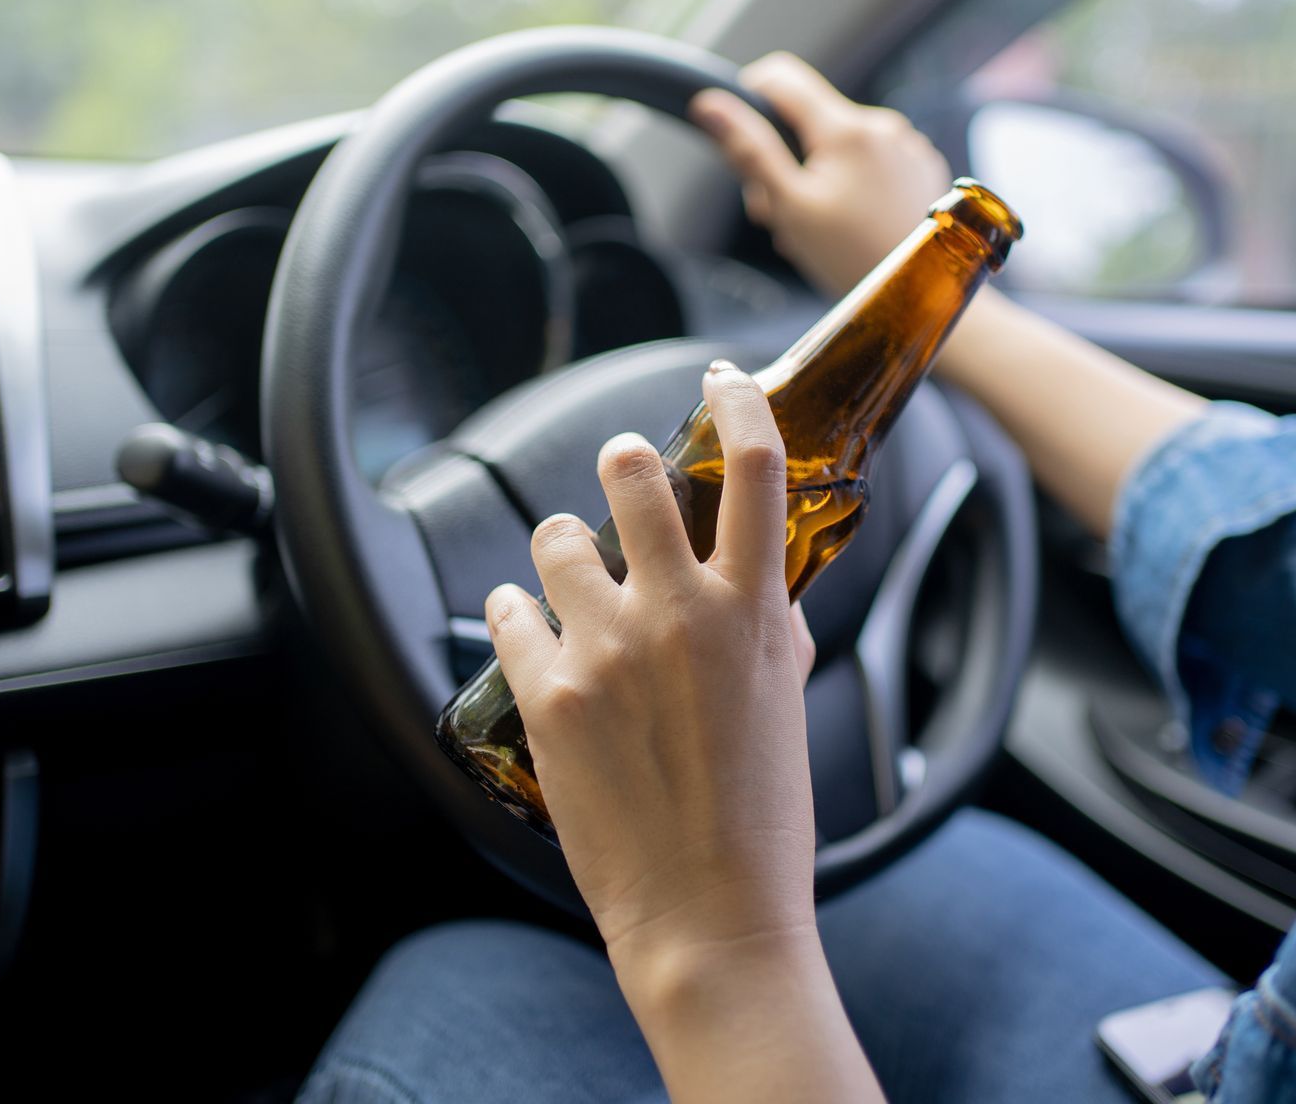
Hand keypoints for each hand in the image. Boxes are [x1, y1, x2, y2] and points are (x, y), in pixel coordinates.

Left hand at [485, 360, 817, 972]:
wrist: (712, 916)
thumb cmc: (764, 819)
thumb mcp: (788, 704)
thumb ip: (772, 628)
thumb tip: (760, 586)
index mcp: (754, 611)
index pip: (755, 466)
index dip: (738, 402)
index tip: (721, 380)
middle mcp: (680, 613)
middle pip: (634, 472)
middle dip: (624, 463)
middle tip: (623, 480)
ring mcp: (607, 651)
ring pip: (557, 534)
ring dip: (564, 545)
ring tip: (571, 575)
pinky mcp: (547, 695)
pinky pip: (507, 609)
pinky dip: (515, 611)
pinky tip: (528, 628)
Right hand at [690, 52, 951, 297]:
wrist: (920, 294)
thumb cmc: (852, 258)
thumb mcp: (789, 206)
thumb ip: (749, 150)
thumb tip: (710, 103)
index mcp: (845, 129)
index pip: (781, 77)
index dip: (749, 98)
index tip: (741, 137)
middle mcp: (881, 124)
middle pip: (810, 119)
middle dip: (785, 159)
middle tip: (780, 212)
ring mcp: (907, 145)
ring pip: (840, 143)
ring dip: (816, 176)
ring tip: (818, 226)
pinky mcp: (921, 167)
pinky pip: (872, 159)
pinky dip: (852, 183)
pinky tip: (851, 222)